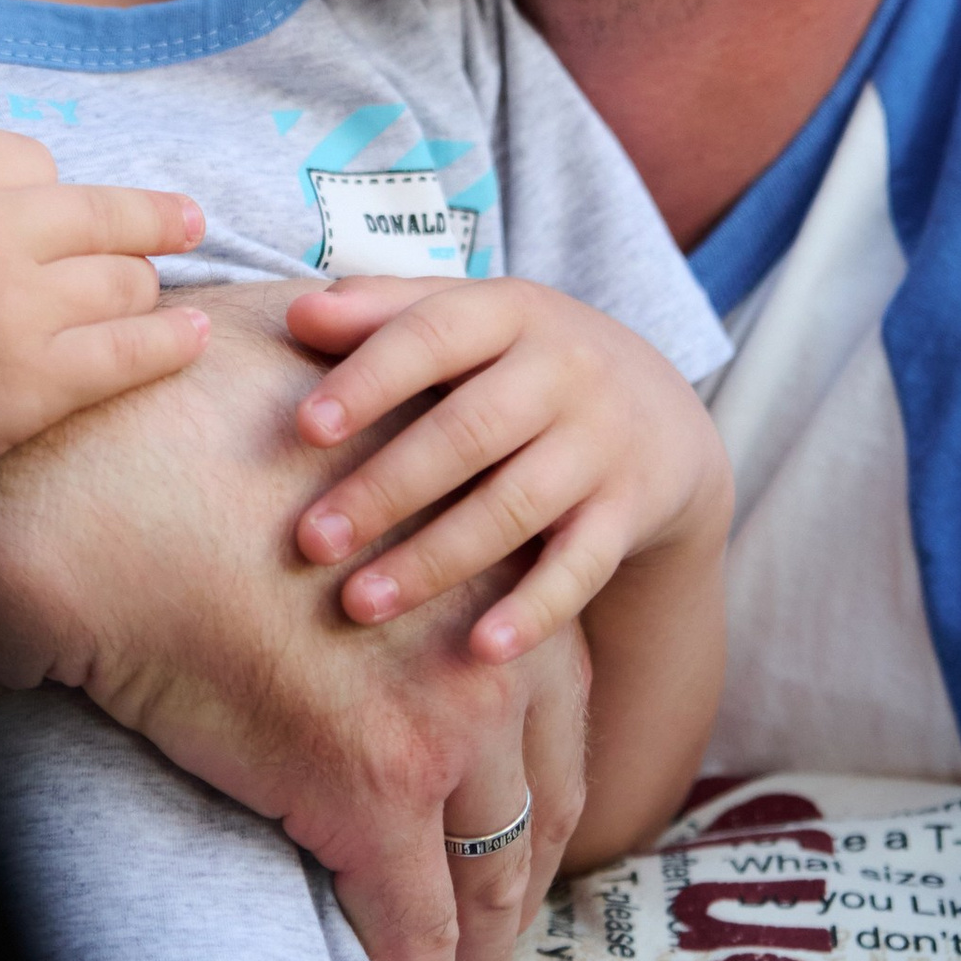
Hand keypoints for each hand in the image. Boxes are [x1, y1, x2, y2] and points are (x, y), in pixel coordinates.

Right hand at [0, 128, 206, 484]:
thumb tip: (40, 188)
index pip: (35, 161)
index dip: (46, 193)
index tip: (51, 217)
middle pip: (102, 215)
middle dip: (152, 222)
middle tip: (187, 223)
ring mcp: (15, 309)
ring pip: (124, 282)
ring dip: (143, 289)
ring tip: (164, 299)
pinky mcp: (30, 388)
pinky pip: (130, 353)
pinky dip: (174, 342)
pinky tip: (197, 335)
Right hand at [0, 286, 591, 960]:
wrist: (108, 487)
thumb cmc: (186, 418)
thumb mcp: (311, 389)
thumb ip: (346, 402)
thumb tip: (313, 358)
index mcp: (485, 553)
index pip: (546, 686)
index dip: (538, 762)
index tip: (523, 810)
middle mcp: (489, 644)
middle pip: (539, 787)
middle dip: (528, 866)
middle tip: (514, 928)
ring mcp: (436, 727)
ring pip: (489, 869)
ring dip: (485, 946)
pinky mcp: (365, 799)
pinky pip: (413, 928)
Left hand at [286, 278, 731, 667]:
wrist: (663, 414)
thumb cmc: (524, 362)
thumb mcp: (472, 318)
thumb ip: (385, 310)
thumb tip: (297, 314)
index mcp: (513, 311)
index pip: (435, 334)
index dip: (369, 379)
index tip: (303, 428)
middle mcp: (565, 371)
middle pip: (469, 431)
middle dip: (385, 489)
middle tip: (311, 541)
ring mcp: (602, 444)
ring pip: (515, 506)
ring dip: (434, 560)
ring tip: (359, 604)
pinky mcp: (629, 512)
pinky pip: (582, 568)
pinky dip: (535, 611)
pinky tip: (481, 650)